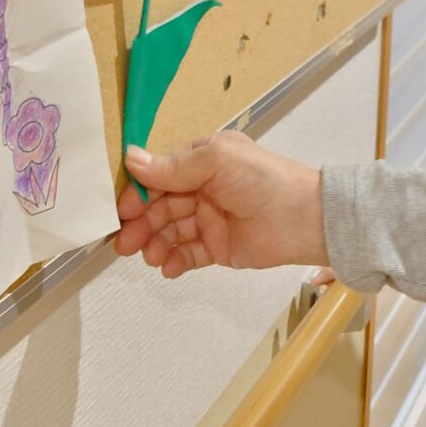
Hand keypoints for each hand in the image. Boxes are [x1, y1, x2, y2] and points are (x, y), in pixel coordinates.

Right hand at [115, 132, 327, 279]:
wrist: (305, 219)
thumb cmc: (264, 181)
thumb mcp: (218, 161)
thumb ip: (174, 166)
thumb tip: (130, 159)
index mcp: (203, 161)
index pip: (158, 176)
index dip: (137, 194)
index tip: (120, 211)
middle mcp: (203, 188)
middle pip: (158, 207)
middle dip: (140, 224)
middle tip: (125, 243)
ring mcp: (209, 219)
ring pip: (168, 232)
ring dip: (154, 244)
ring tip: (151, 256)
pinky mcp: (217, 247)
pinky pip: (186, 255)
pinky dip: (173, 261)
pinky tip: (169, 267)